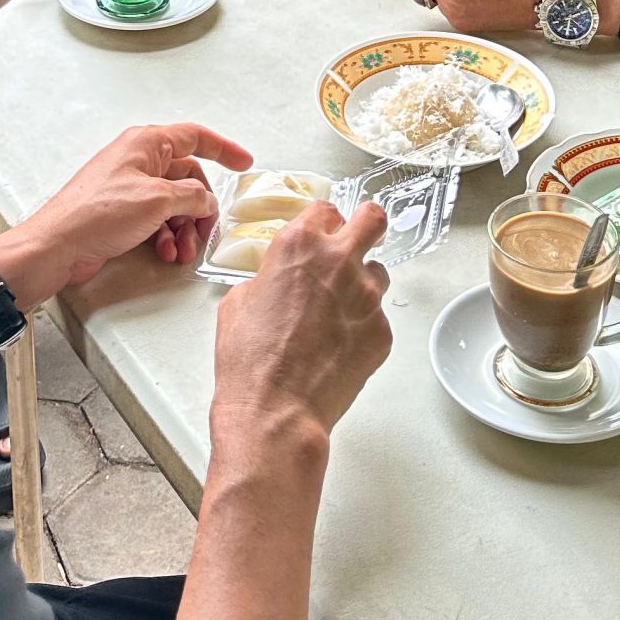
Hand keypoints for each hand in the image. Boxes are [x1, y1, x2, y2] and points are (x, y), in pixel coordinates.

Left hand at [22, 120, 252, 291]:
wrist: (58, 245)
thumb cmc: (96, 213)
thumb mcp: (158, 201)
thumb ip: (193, 196)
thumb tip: (206, 200)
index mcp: (147, 144)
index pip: (195, 137)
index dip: (224, 149)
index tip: (243, 162)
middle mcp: (138, 160)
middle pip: (187, 178)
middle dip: (200, 207)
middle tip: (206, 229)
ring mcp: (129, 186)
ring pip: (173, 202)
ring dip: (184, 227)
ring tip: (182, 249)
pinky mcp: (122, 211)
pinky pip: (156, 218)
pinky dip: (166, 234)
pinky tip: (166, 251)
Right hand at [211, 201, 391, 448]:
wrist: (275, 409)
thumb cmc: (249, 360)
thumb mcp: (239, 301)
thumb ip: (268, 276)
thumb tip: (278, 280)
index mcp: (298, 245)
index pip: (325, 209)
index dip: (323, 222)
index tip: (322, 232)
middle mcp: (338, 261)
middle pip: (372, 219)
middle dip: (366, 225)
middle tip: (357, 241)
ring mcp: (366, 296)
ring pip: (379, 272)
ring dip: (363, 283)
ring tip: (339, 312)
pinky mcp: (381, 330)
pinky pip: (377, 317)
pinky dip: (362, 326)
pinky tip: (339, 347)